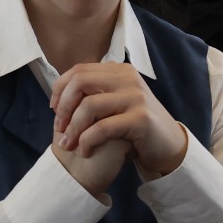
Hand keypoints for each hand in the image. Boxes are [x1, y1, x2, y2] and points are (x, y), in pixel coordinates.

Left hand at [50, 62, 189, 197]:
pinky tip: (84, 151)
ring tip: (68, 144)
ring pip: (89, 106)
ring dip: (73, 128)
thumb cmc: (133, 126)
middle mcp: (127, 78)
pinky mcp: (140, 119)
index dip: (60, 89)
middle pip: (80, 82)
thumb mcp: (114, 102)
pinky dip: (87, 140)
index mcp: (118, 71)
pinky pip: (103, 128)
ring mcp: (136, 97)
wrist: (167, 145)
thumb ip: (94, 93)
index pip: (78, 71)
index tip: (54, 109)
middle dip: (64, 106)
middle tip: (59, 128)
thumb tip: (60, 92)